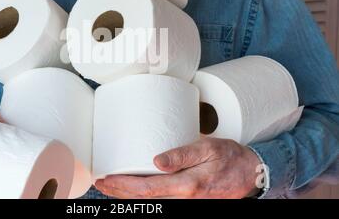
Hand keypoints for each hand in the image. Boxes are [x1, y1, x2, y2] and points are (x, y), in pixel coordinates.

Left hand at [95, 138, 261, 198]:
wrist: (250, 174)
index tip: (106, 179)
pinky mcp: (188, 201)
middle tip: (100, 183)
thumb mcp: (208, 149)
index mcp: (188, 185)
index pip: (147, 189)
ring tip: (110, 187)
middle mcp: (185, 199)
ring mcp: (186, 203)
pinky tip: (133, 191)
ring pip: (151, 203)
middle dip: (119, 193)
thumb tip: (156, 161)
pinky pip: (161, 201)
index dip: (124, 186)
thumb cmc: (230, 158)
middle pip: (144, 199)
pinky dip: (143, 197)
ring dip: (128, 196)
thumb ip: (182, 155)